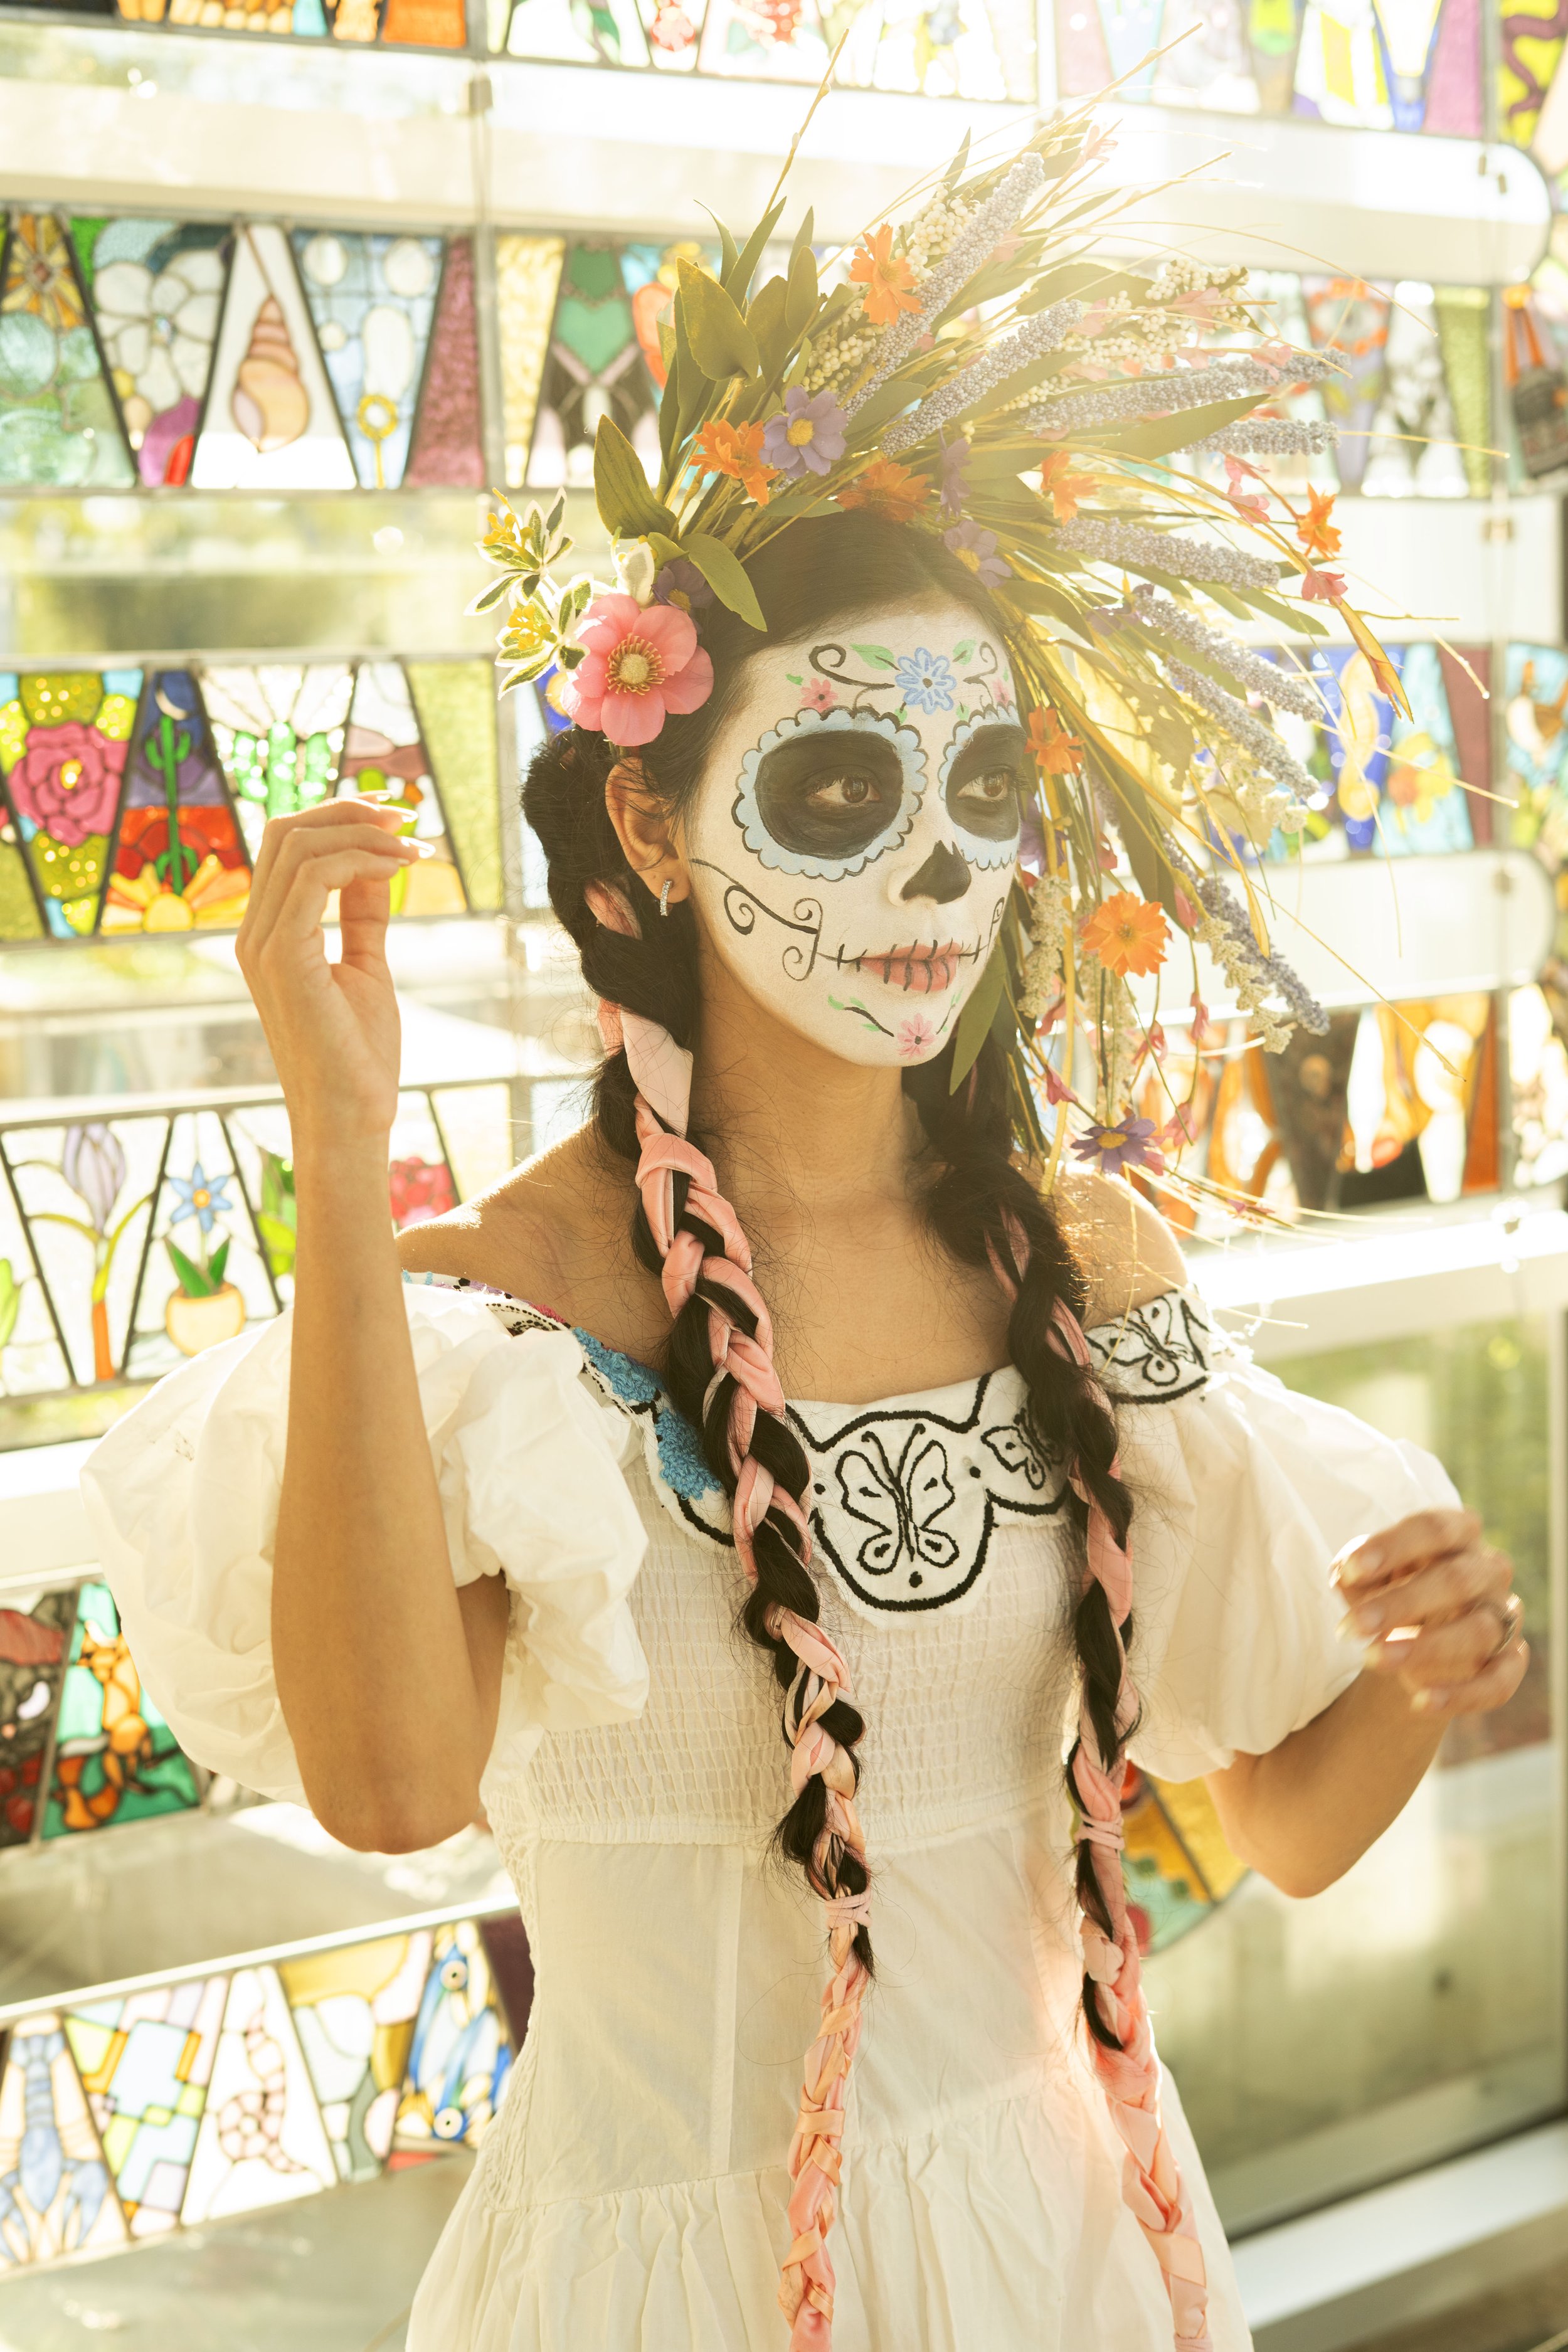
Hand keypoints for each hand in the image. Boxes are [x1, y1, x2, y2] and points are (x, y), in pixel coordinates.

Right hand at [236, 800, 422, 1154]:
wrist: (352, 1118)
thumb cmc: (359, 1055)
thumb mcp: (366, 966)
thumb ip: (362, 915)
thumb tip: (376, 864)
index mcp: (268, 935)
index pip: (287, 847)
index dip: (340, 821)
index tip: (398, 825)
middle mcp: (254, 934)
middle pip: (285, 832)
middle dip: (350, 812)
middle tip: (409, 821)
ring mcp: (262, 944)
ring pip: (298, 844)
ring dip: (364, 833)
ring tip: (414, 847)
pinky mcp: (283, 957)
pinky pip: (315, 876)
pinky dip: (362, 859)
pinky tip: (400, 869)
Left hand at [1335, 1509, 1527, 1718]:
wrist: (1415, 1634)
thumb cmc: (1389, 1589)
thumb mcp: (1368, 1576)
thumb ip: (1357, 1572)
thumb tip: (1345, 1576)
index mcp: (1458, 1533)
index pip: (1434, 1529)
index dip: (1394, 1547)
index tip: (1351, 1570)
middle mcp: (1489, 1570)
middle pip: (1457, 1580)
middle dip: (1400, 1604)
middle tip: (1352, 1628)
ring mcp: (1505, 1616)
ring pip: (1478, 1632)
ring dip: (1424, 1649)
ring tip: (1373, 1659)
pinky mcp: (1510, 1661)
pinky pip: (1498, 1682)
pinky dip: (1461, 1695)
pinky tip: (1419, 1702)